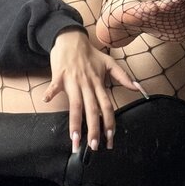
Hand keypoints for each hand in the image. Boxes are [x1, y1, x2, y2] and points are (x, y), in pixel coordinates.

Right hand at [45, 28, 143, 149]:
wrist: (71, 38)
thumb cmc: (89, 53)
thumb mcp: (109, 62)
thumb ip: (123, 76)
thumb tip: (138, 88)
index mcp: (98, 83)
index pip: (106, 106)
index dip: (109, 123)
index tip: (110, 139)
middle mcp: (87, 84)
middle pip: (92, 109)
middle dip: (93, 129)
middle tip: (94, 147)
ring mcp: (73, 80)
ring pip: (75, 104)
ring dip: (75, 123)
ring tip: (74, 140)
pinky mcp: (59, 75)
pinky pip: (54, 86)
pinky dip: (50, 92)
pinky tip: (46, 100)